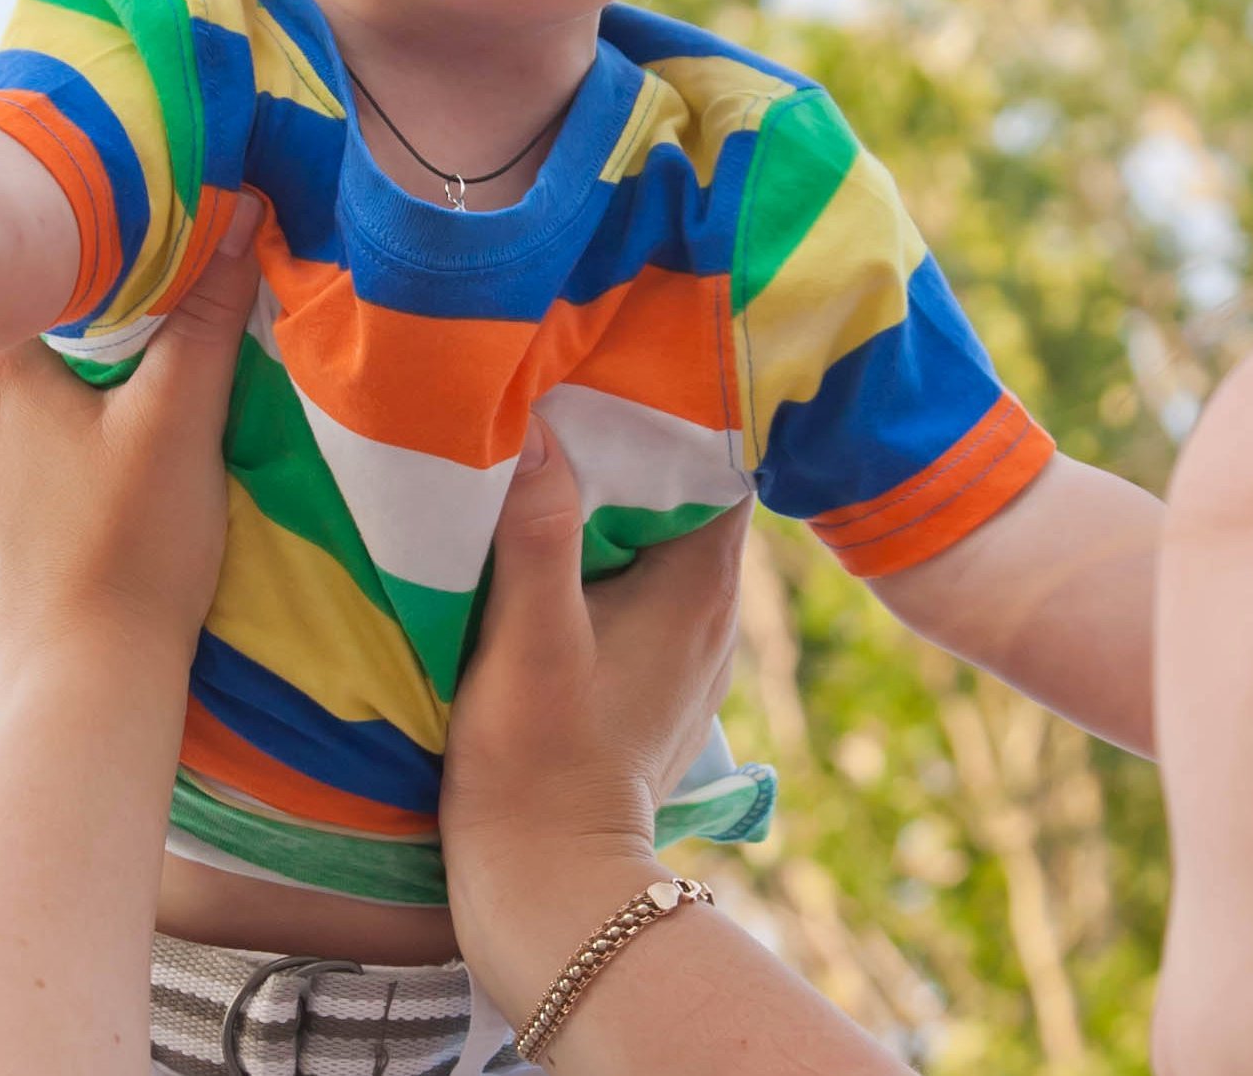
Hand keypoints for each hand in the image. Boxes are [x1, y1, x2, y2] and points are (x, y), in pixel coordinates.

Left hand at [0, 194, 264, 729]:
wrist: (73, 698)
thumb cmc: (132, 549)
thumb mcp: (184, 423)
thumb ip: (206, 317)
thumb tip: (239, 212)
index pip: (33, 307)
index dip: (90, 316)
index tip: (139, 343)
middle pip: (12, 383)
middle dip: (66, 397)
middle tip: (135, 429)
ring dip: (35, 466)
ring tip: (101, 505)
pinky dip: (12, 533)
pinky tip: (61, 560)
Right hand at [441, 425, 748, 1002]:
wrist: (545, 889)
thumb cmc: (536, 765)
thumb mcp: (530, 640)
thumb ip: (536, 533)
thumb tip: (539, 425)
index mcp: (701, 588)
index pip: (722, 459)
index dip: (678, 406)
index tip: (618, 363)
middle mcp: (714, 615)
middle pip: (690, 494)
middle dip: (635, 444)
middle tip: (567, 388)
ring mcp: (689, 655)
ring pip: (663, 542)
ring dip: (615, 502)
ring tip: (551, 453)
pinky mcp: (654, 686)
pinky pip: (642, 589)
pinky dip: (605, 556)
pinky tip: (549, 547)